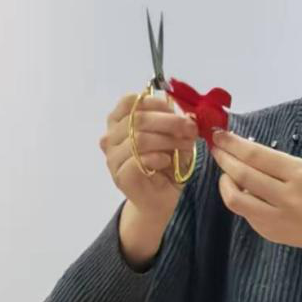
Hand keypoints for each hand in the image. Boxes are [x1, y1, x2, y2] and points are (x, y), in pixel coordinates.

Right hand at [101, 92, 197, 221]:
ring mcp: (113, 158)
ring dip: (168, 140)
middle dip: (169, 122)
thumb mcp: (173, 138)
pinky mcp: (120, 176)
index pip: (128, 102)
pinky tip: (167, 161)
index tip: (174, 110)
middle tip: (190, 129)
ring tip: (185, 147)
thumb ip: (174, 123)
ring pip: (139, 139)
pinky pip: (138, 160)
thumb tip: (186, 115)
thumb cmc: (166, 166)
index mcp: (120, 123)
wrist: (161, 199)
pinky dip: (157, 157)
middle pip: (136, 119)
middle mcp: (111, 138)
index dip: (153, 102)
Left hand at [210, 131, 301, 296]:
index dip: (234, 144)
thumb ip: (277, 164)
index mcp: (300, 175)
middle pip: (243, 175)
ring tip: (226, 172)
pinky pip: (245, 212)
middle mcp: (287, 197)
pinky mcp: (268, 232)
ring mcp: (276, 218)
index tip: (220, 135)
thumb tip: (243, 152)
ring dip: (225, 181)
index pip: (258, 156)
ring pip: (236, 199)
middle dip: (224, 159)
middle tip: (216, 148)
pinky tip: (243, 190)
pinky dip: (240, 197)